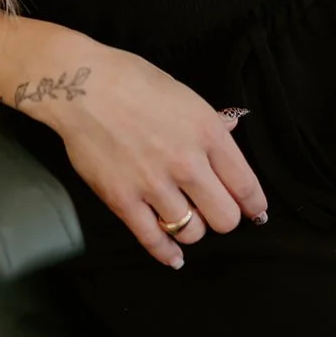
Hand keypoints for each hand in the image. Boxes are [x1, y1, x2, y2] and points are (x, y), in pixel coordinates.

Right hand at [34, 44, 267, 267]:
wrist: (81, 84)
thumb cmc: (132, 80)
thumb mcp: (182, 93)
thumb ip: (210, 120)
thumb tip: (232, 127)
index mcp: (207, 133)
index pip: (245, 185)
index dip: (253, 205)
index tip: (254, 212)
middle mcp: (186, 163)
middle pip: (224, 218)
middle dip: (223, 217)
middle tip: (213, 210)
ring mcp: (154, 185)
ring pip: (192, 232)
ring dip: (192, 229)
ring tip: (185, 218)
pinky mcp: (123, 201)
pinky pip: (153, 241)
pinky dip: (167, 253)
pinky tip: (174, 256)